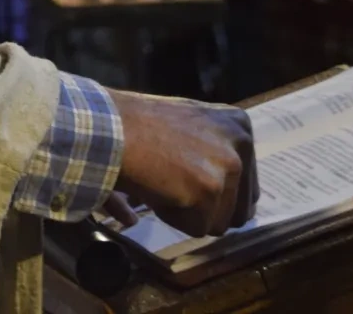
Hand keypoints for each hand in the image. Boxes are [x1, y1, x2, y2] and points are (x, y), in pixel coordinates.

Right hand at [109, 91, 257, 236]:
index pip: (246, 185)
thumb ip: (211, 151)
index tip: (185, 179)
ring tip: (160, 182)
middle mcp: (241, 143)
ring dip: (187, 213)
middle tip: (171, 184)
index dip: (212, 193)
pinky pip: (196, 229)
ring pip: (218, 223)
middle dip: (204, 208)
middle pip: (238, 209)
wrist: (106, 126)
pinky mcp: (209, 190)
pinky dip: (173, 219)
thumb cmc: (136, 123)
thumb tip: (227, 201)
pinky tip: (155, 190)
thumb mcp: (184, 124)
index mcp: (238, 125)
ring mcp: (227, 167)